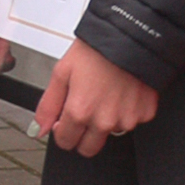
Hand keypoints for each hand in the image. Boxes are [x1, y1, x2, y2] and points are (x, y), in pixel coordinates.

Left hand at [34, 40, 160, 156]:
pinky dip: (126, 111)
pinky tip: (122, 91)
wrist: (130, 36)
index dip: (62, 130)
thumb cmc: (96, 50)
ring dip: (106, 121)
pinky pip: (133, 121)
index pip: (66, 142)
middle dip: (82, 134)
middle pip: (89, 148)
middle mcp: (105, 121)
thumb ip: (48, 106)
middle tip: (85, 110)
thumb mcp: (62, 72)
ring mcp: (127, 119)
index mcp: (80, 112)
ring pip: (112, 133)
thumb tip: (38, 129)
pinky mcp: (145, 113)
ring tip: (106, 93)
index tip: (65, 120)